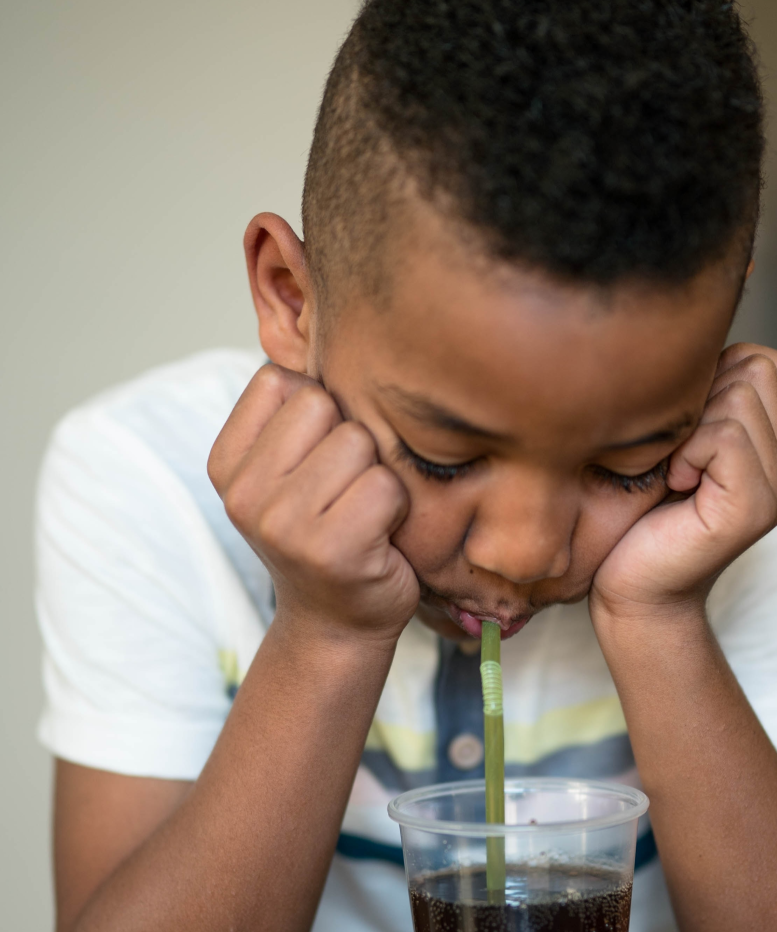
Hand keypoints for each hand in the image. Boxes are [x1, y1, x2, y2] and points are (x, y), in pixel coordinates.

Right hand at [208, 364, 418, 641]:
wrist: (338, 623)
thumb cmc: (328, 532)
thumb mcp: (289, 469)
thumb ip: (293, 411)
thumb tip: (320, 308)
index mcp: (225, 463)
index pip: (283, 380)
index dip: (320, 413)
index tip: (317, 463)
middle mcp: (243, 493)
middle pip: (324, 403)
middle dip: (351, 441)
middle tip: (345, 493)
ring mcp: (282, 523)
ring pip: (359, 441)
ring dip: (377, 476)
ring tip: (363, 515)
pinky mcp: (331, 549)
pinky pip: (385, 485)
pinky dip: (396, 509)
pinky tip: (379, 538)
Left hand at [590, 344, 776, 620]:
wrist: (630, 592)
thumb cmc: (636, 518)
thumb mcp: (671, 442)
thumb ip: (703, 400)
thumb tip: (695, 342)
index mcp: (776, 448)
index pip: (774, 363)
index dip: (720, 375)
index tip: (685, 429)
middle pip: (758, 368)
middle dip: (702, 396)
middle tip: (674, 453)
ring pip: (741, 396)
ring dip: (691, 427)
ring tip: (673, 472)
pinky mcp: (755, 507)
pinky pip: (727, 437)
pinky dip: (688, 452)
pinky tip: (674, 485)